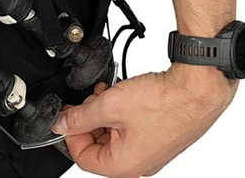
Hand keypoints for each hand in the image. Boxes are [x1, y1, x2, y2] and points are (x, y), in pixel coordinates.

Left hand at [52, 64, 236, 176]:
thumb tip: (60, 124)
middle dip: (88, 120)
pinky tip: (118, 95)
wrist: (195, 91)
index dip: (70, 133)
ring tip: (104, 93)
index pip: (83, 158)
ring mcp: (148, 152)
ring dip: (102, 113)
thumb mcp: (109, 106)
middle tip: (89, 100)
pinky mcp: (155, 138)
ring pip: (111, 136)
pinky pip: (127, 130)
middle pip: (97, 147)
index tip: (67, 115)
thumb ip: (80, 117)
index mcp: (125, 165)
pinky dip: (117, 113)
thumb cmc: (162, 102)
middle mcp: (138, 164)